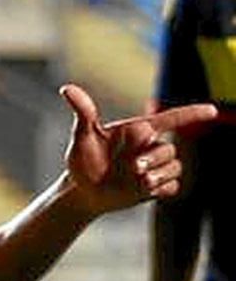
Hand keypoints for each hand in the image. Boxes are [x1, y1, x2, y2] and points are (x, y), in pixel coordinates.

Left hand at [60, 84, 215, 215]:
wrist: (83, 192)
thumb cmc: (81, 161)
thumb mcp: (82, 137)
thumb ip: (83, 113)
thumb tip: (67, 88)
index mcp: (138, 131)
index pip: (171, 119)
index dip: (192, 114)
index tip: (212, 110)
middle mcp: (150, 148)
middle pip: (170, 149)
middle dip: (154, 159)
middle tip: (133, 168)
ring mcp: (155, 168)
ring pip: (175, 168)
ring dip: (157, 176)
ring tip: (137, 180)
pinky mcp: (158, 187)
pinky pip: (173, 187)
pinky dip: (160, 190)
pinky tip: (142, 190)